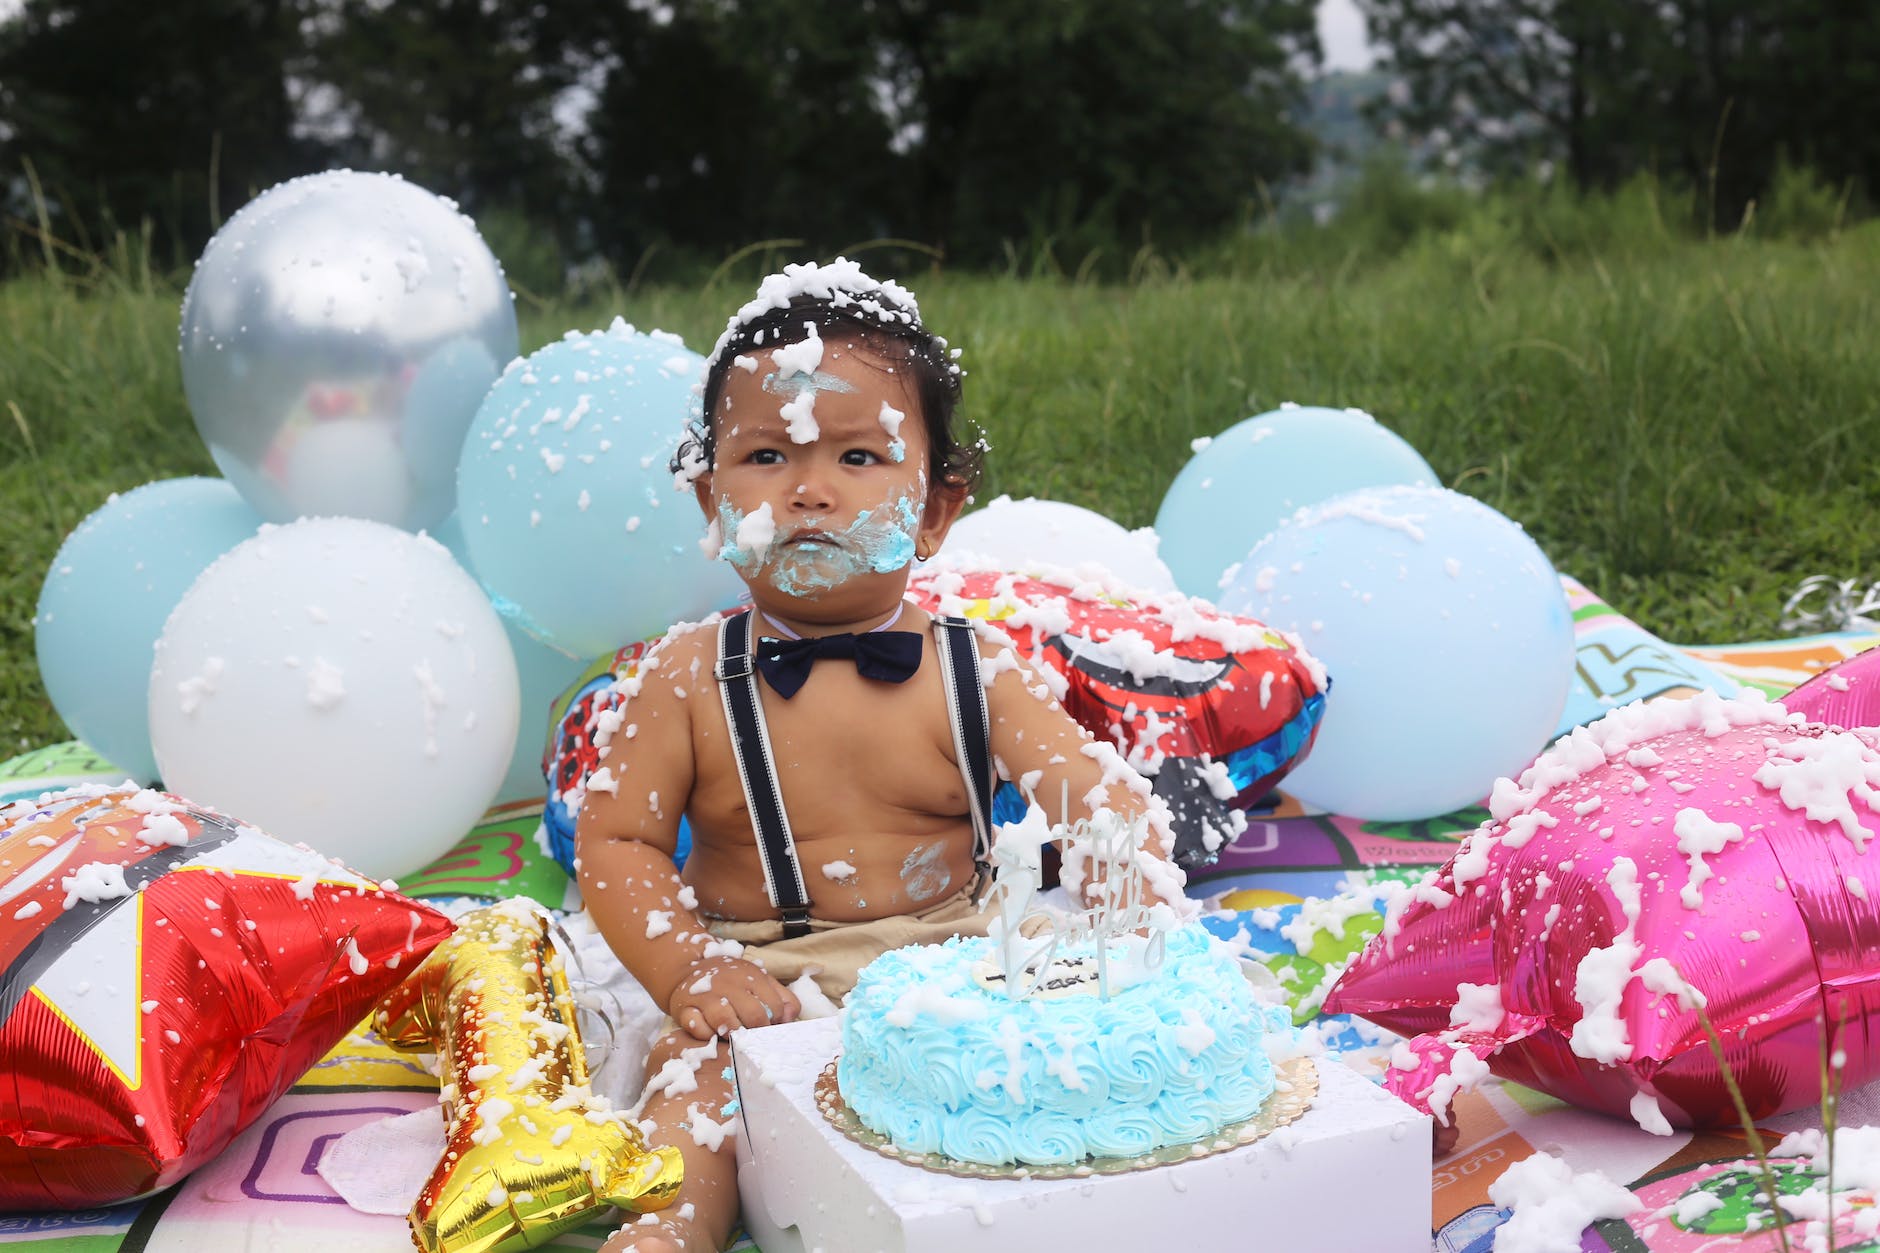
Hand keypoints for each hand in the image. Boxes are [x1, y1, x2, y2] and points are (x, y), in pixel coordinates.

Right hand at [667, 956, 800, 1038]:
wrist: (688, 969)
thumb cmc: (731, 981)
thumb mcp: (760, 981)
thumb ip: (782, 998)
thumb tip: (788, 1020)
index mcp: (751, 976)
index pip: (774, 1006)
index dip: (776, 1022)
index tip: (769, 1027)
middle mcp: (728, 984)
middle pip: (753, 1015)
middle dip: (758, 1032)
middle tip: (754, 1037)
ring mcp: (705, 996)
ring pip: (725, 1021)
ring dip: (734, 1034)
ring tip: (735, 1036)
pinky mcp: (685, 1009)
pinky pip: (697, 1027)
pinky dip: (706, 1034)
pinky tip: (711, 1032)